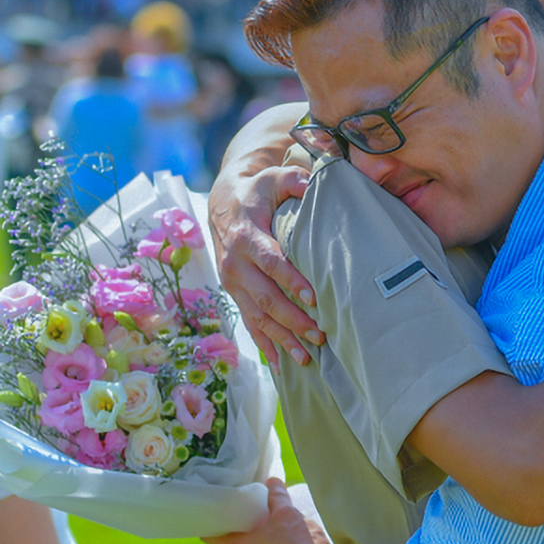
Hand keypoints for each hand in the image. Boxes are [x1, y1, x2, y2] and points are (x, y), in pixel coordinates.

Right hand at [208, 163, 323, 367]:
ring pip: (257, 317)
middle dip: (292, 319)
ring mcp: (233, 284)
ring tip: (306, 358)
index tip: (314, 298)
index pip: (272, 263)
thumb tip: (312, 181)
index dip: (292, 281)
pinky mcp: (234, 295)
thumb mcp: (273, 178)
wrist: (223, 204)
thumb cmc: (258, 192)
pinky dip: (265, 345)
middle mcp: (235, 265)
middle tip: (319, 335)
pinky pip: (249, 324)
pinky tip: (282, 365)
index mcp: (246, 237)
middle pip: (265, 297)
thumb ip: (293, 178)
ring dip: (281, 339)